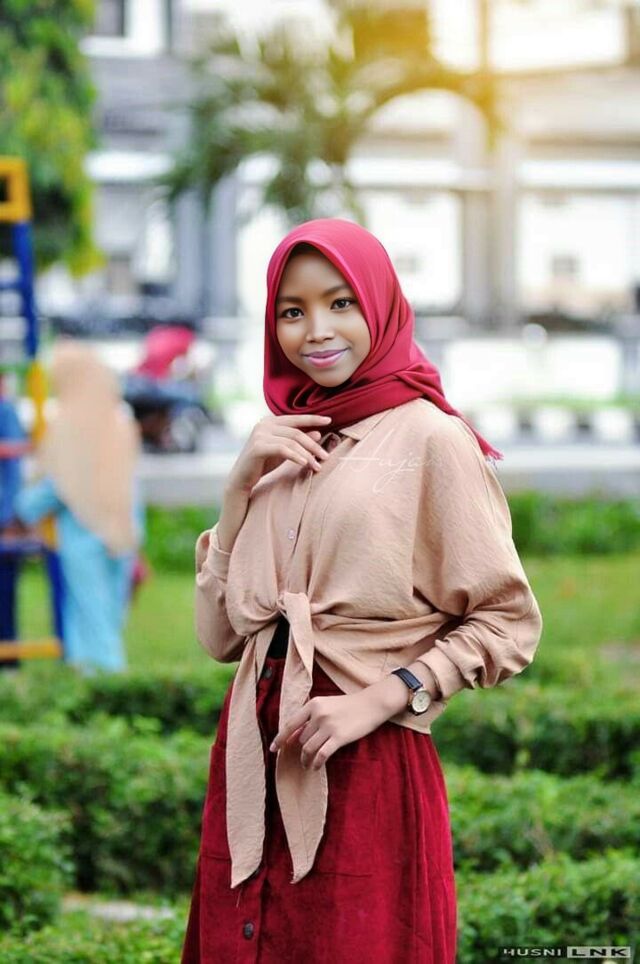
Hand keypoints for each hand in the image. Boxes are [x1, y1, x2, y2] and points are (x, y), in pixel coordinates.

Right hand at [226, 414, 332, 493]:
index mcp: (270, 421)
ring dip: (307, 454)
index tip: (329, 420)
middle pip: (296, 432)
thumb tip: (318, 432)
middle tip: (326, 456)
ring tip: (317, 466)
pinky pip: (283, 449)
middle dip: (313, 445)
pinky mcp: (258, 447)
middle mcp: (264, 424)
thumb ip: (298, 441)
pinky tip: (305, 463)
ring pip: (292, 441)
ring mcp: (260, 434)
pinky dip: (296, 456)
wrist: (241, 478)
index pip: (296, 418)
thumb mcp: (284, 451)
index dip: (313, 418)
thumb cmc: (263, 464)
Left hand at [269, 689, 390, 769]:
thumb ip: (310, 718)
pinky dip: (316, 763)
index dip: (280, 738)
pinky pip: (321, 755)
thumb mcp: (327, 705)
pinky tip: (315, 767)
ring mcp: (329, 726)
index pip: (291, 724)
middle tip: (304, 757)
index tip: (272, 749)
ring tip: (307, 765)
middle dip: (301, 749)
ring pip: (308, 748)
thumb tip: (293, 737)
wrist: (371, 704)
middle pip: (301, 739)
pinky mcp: (339, 737)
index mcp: (313, 704)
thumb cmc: (348, 706)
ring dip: (306, 759)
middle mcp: (318, 714)